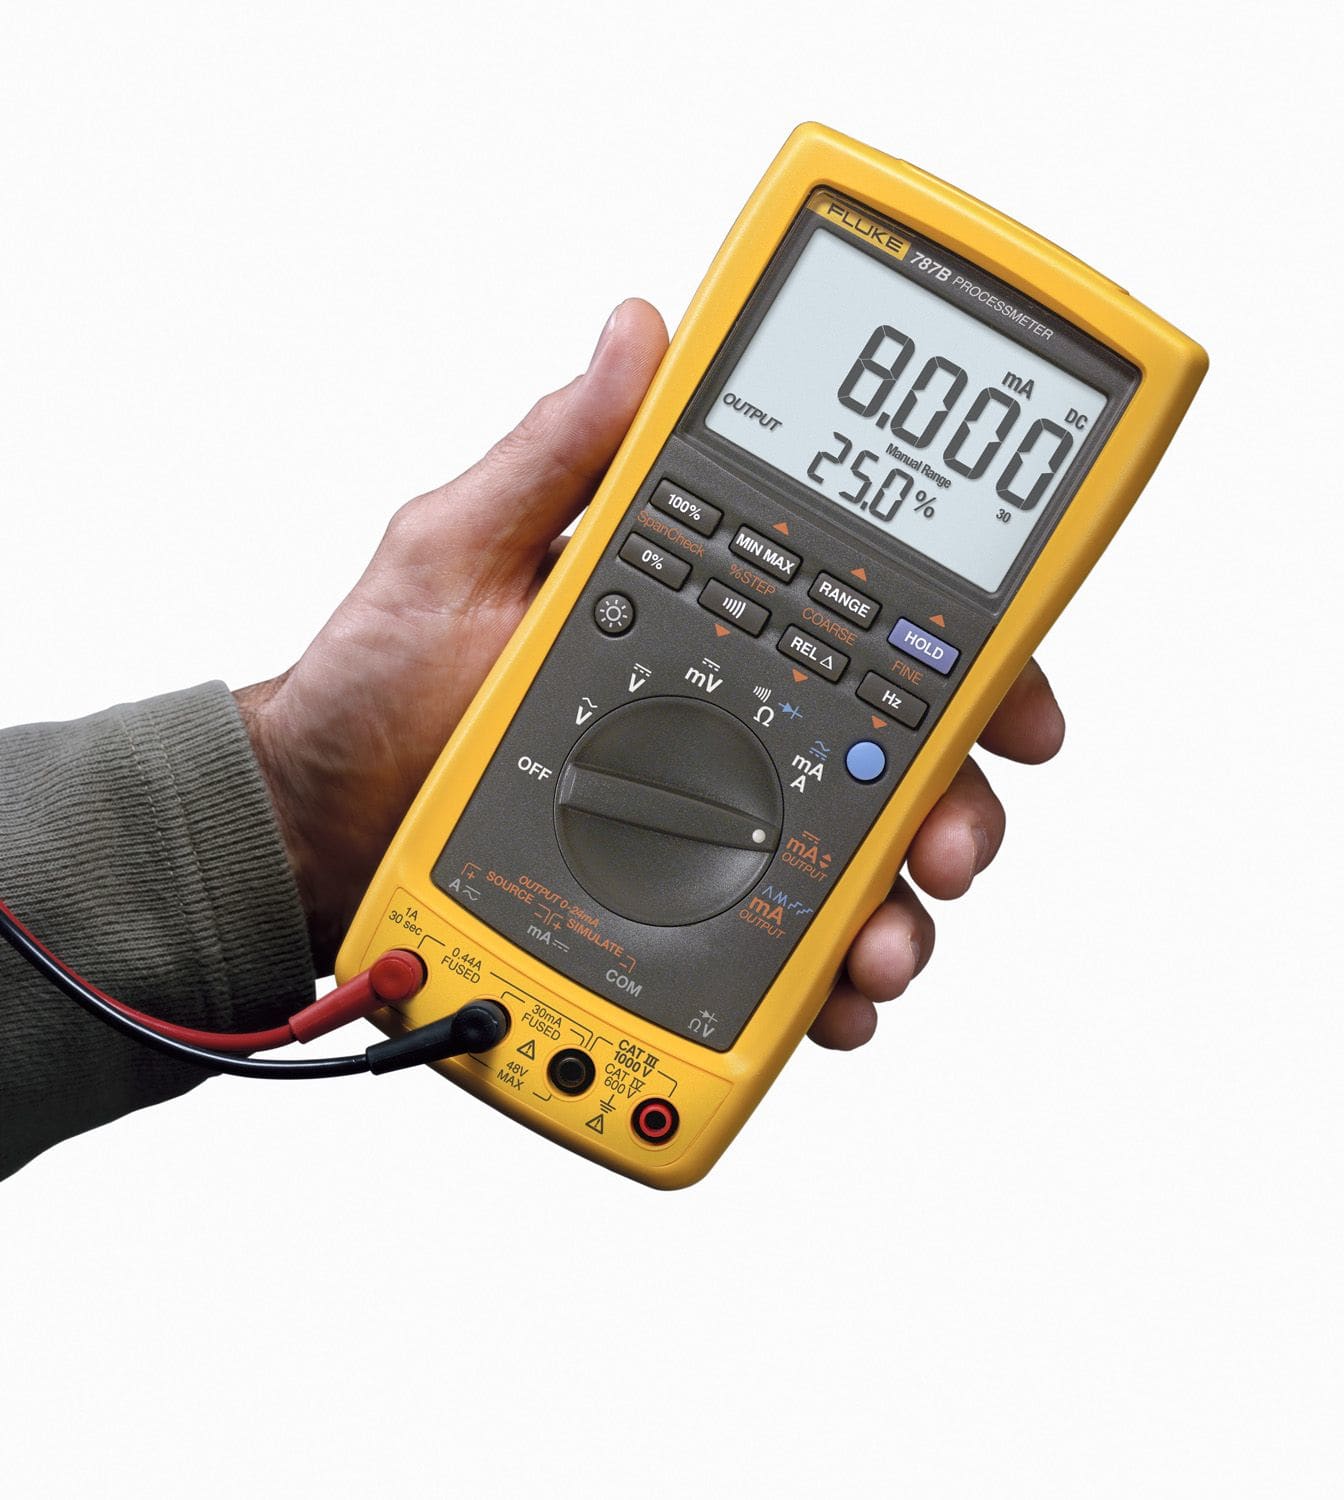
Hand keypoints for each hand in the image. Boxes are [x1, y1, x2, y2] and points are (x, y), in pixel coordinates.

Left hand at [236, 300, 1064, 1045]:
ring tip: (884, 947)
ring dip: (902, 911)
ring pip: (855, 871)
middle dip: (955, 805)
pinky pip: (778, 958)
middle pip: (894, 765)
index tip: (1015, 705)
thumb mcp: (459, 549)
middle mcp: (724, 733)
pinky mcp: (675, 926)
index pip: (869, 633)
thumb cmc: (378, 684)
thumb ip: (556, 452)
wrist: (309, 829)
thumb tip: (636, 328)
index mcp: (704, 632)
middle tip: (954, 844)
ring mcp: (705, 837)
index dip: (965, 661)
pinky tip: (832, 1001)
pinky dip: (823, 984)